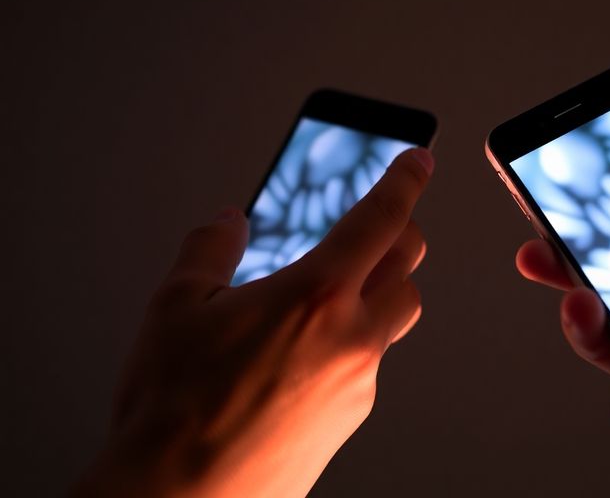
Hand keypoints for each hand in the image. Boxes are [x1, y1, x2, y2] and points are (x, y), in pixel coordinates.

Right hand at [75, 148, 433, 496]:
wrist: (182, 497)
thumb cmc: (174, 408)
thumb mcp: (175, 308)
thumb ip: (209, 250)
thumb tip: (227, 220)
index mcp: (313, 294)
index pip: (379, 220)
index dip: (404, 182)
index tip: (418, 162)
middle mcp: (349, 336)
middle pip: (408, 268)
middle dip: (401, 236)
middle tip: (381, 226)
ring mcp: (357, 381)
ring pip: (396, 318)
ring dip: (382, 293)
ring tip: (339, 290)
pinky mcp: (351, 419)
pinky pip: (368, 364)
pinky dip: (352, 344)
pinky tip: (306, 355)